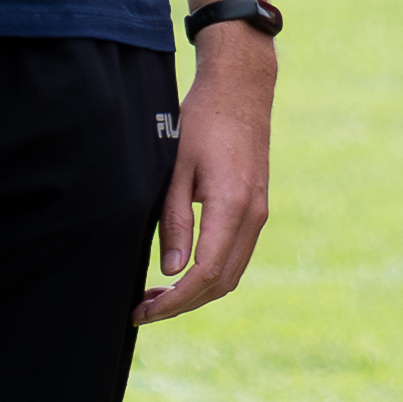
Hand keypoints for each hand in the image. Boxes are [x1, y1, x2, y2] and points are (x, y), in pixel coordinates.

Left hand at [139, 35, 273, 321]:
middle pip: (222, 283)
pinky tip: (182, 272)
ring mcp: (259, 214)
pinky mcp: (256, 210)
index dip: (174, 301)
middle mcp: (253, 217)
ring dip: (197, 293)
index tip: (143, 311)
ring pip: (232, 274)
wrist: (241, 91)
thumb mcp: (177, 169)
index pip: (205, 274)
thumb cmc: (203, 122)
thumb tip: (169, 271)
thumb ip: (174, 221)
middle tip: (143, 310)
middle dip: (182, 305)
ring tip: (158, 296)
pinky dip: (211, 275)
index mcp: (232, 206)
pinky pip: (236, 256)